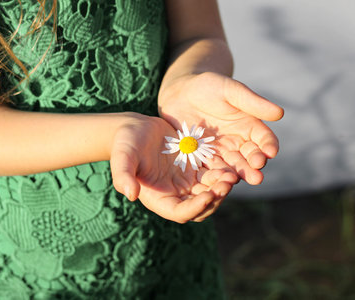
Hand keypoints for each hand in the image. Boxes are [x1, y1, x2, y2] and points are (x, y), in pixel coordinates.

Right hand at [110, 113, 236, 222]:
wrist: (135, 128)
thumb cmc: (125, 143)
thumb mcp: (123, 157)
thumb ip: (123, 175)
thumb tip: (130, 195)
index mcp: (158, 198)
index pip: (180, 212)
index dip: (195, 208)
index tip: (208, 195)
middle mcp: (174, 194)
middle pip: (200, 207)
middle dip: (215, 198)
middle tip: (226, 183)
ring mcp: (186, 182)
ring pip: (210, 192)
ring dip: (222, 187)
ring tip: (231, 174)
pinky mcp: (194, 169)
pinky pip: (212, 176)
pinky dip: (221, 173)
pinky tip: (229, 164)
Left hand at [158, 72, 283, 184]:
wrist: (180, 93)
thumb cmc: (208, 86)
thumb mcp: (231, 91)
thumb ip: (253, 103)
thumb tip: (280, 113)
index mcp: (249, 126)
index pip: (264, 139)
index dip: (268, 146)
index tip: (270, 152)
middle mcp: (238, 142)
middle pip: (249, 157)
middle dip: (253, 167)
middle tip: (257, 177)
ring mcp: (220, 151)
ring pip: (231, 165)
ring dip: (236, 174)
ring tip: (237, 181)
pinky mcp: (202, 157)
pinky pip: (210, 167)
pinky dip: (213, 174)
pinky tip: (215, 179)